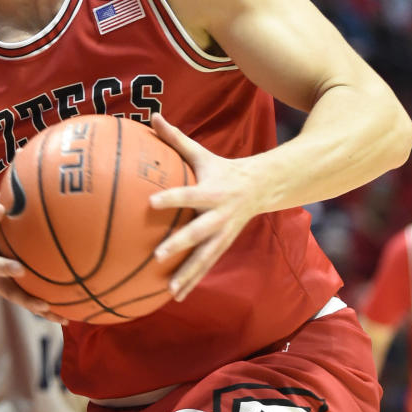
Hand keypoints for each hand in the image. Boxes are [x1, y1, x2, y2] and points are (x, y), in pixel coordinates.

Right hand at [0, 202, 65, 320]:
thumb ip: (10, 198)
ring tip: (47, 308)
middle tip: (18, 269)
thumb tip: (27, 155)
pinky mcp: (11, 295)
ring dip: (29, 301)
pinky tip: (69, 318)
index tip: (1, 208)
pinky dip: (49, 312)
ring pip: (12, 294)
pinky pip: (30, 304)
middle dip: (4, 267)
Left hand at [147, 115, 260, 300]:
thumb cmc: (221, 168)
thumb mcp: (201, 153)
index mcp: (212, 191)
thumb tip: (151, 116)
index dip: (172, 198)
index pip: (189, 194)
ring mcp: (223, 234)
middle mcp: (219, 216)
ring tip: (169, 290)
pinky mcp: (223, 246)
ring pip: (205, 257)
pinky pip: (206, 265)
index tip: (150, 202)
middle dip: (180, 244)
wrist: (261, 188)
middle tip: (157, 255)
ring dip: (188, 274)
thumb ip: (175, 138)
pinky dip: (193, 280)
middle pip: (199, 232)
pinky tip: (175, 295)